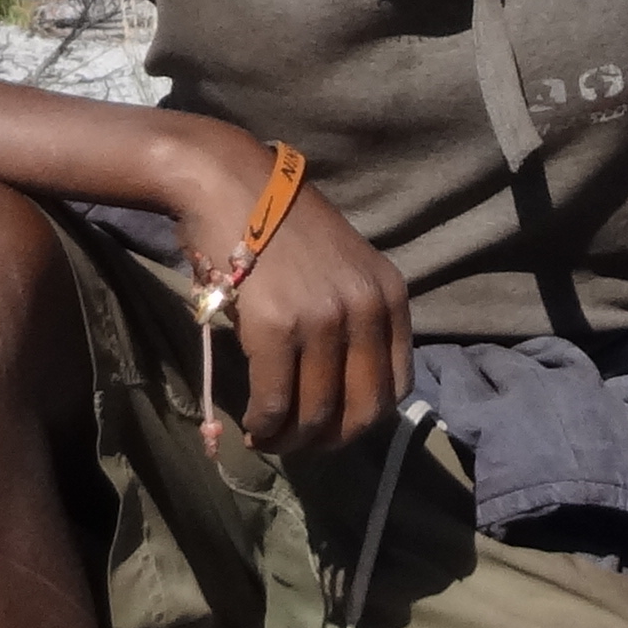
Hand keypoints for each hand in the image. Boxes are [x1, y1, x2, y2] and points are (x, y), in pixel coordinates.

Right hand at [176, 127, 411, 456]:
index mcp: (390, 295)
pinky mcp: (277, 328)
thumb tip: (341, 387)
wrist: (230, 183)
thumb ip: (354, 316)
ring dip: (291, 440)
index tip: (334, 428)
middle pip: (363, 410)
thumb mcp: (342, 266)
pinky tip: (252, 427)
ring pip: (318, 413)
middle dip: (330, 441)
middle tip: (299, 444)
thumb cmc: (279, 224)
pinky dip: (264, 425)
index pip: (397, 385)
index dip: (364, 418)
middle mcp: (366, 309)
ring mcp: (323, 320)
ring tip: (269, 439)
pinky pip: (275, 401)